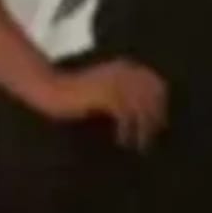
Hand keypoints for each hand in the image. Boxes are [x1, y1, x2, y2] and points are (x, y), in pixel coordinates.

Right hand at [36, 60, 167, 150]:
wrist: (51, 89)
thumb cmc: (75, 93)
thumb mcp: (104, 91)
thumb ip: (122, 97)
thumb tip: (142, 114)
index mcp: (124, 67)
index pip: (155, 83)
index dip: (160, 104)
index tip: (160, 123)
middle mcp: (122, 71)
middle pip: (151, 95)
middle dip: (155, 116)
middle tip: (154, 135)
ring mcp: (114, 81)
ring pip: (140, 107)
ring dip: (143, 128)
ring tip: (141, 145)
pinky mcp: (105, 94)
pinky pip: (125, 114)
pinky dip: (126, 130)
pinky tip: (123, 141)